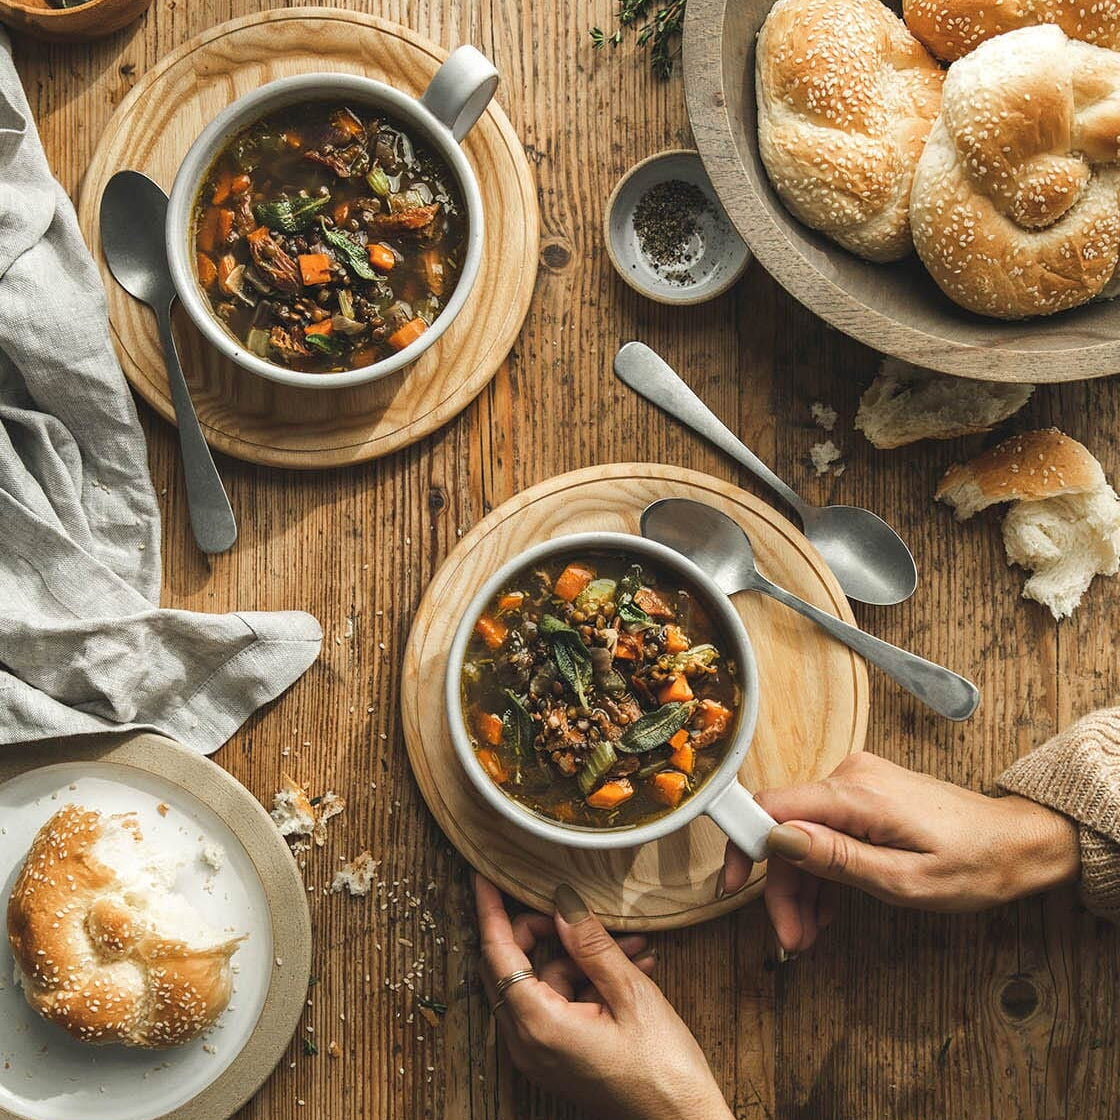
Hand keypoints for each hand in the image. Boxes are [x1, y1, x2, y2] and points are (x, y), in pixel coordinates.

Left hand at [473, 874, 733, 1119]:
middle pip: (512, 966)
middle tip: (576, 909)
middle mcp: (528, 1044)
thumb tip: (563, 904)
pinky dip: (586, 982)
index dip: (490, 910)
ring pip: (543, 983)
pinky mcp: (558, 1059)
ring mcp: (541, 1054)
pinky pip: (558, 1004)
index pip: (498, 953)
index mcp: (539, 1025)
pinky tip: (628, 968)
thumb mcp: (631, 994)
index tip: (484, 877)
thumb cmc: (662, 1070)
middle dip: (545, 929)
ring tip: (631, 946)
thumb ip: (591, 945)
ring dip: (580, 957)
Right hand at [723, 753, 1079, 952]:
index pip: (772, 806)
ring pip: (804, 834)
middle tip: (791, 939)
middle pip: (787, 829)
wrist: (1017, 843)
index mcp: (856, 793)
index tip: (733, 886)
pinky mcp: (864, 794)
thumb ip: (836, 858)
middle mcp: (849, 776)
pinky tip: (825, 910)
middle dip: (781, 887)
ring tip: (808, 935)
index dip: (743, 844)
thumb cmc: (973, 865)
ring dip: (801, 886)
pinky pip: (826, 830)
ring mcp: (857, 783)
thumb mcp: (903, 880)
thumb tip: (777, 839)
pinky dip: (821, 870)